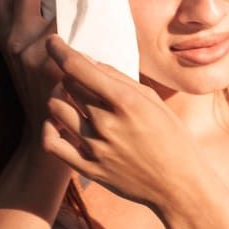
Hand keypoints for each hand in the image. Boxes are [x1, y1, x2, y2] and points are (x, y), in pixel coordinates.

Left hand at [42, 35, 215, 210]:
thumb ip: (118, 79)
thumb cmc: (171, 137)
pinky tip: (58, 122)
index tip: (52, 42)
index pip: (77, 67)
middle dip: (66, 76)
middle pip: (65, 85)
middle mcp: (106, 123)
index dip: (59, 50)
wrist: (179, 186)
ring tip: (70, 99)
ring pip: (54, 109)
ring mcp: (94, 147)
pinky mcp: (87, 168)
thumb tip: (88, 62)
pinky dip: (49, 127)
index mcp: (125, 102)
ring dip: (58, 98)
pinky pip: (51, 141)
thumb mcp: (152, 100)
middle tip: (76, 77)